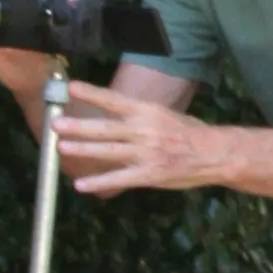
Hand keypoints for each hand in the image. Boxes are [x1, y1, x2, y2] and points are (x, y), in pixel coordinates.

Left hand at [53, 80, 238, 196]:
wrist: (214, 154)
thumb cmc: (190, 133)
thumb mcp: (166, 115)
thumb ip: (140, 117)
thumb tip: (115, 115)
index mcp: (148, 112)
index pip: (115, 101)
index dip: (93, 94)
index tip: (72, 88)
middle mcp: (144, 131)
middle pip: (106, 128)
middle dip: (79, 126)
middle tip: (57, 124)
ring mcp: (145, 154)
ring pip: (108, 151)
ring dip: (83, 149)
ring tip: (62, 148)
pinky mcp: (148, 175)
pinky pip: (118, 179)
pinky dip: (98, 183)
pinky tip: (81, 185)